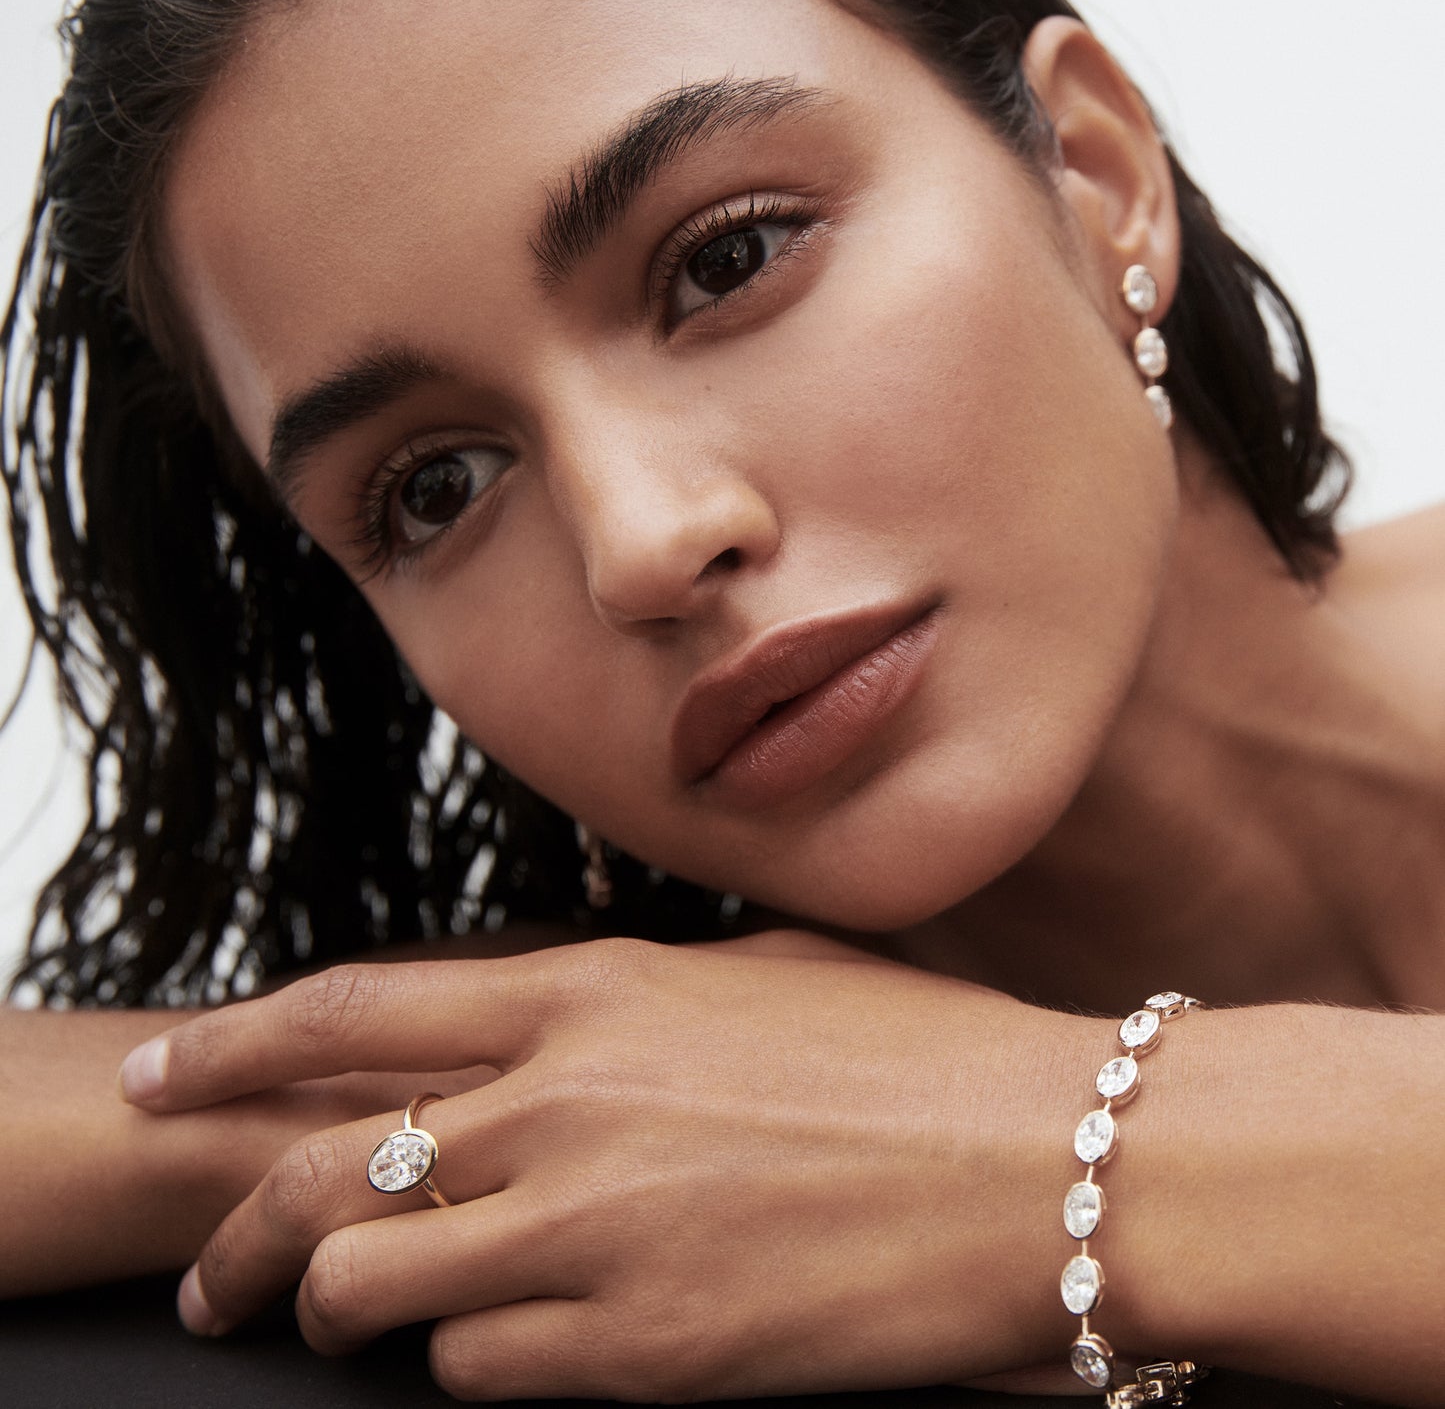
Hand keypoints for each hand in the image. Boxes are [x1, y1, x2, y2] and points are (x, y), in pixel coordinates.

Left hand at [121, 935, 1094, 1400]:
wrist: (1040, 1160)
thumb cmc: (913, 1052)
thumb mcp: (757, 973)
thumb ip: (632, 996)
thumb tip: (552, 1021)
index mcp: (591, 993)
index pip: (349, 1013)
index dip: (228, 1048)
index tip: (155, 1081)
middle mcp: (565, 1101)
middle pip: (320, 1168)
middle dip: (237, 1232)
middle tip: (209, 1275)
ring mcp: (593, 1228)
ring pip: (372, 1285)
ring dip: (343, 1311)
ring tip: (345, 1326)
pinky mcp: (641, 1349)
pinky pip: (478, 1373)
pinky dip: (464, 1366)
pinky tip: (509, 1349)